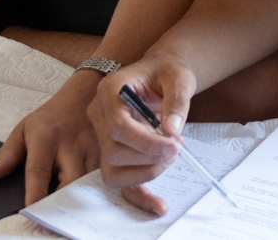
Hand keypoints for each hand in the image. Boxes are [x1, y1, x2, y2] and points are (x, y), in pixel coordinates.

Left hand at [0, 69, 104, 204]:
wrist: (85, 94)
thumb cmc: (52, 117)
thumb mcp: (25, 128)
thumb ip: (9, 152)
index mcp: (46, 138)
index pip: (39, 170)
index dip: (35, 192)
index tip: (31, 208)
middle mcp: (71, 145)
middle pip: (69, 181)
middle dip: (62, 200)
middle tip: (53, 214)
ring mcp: (92, 149)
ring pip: (88, 182)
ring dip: (79, 197)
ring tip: (70, 207)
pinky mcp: (107, 154)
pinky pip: (102, 177)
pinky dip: (95, 189)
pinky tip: (89, 196)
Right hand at [89, 53, 198, 215]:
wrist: (161, 74)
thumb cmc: (167, 72)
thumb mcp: (178, 77)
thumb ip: (176, 100)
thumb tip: (172, 130)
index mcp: (109, 90)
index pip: (118, 126)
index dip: (146, 142)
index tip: (174, 146)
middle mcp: (98, 114)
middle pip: (113, 151)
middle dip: (148, 157)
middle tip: (176, 148)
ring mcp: (102, 135)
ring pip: (111, 171)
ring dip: (145, 173)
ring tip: (169, 158)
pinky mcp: (112, 151)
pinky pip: (118, 180)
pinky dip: (138, 195)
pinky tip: (158, 204)